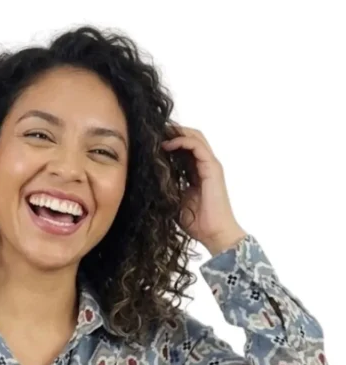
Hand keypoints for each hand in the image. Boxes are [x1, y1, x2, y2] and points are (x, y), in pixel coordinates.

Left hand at [161, 122, 246, 254]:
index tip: (150, 140)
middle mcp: (205, 165)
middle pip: (190, 137)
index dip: (168, 140)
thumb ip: (167, 187)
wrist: (214, 234)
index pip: (184, 148)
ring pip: (194, 137)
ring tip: (159, 133)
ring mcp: (210, 165)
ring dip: (176, 132)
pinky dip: (182, 141)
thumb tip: (149, 179)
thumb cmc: (197, 223)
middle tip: (154, 130)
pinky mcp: (213, 168)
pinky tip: (167, 145)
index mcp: (197, 171)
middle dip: (172, 131)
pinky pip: (197, 146)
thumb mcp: (175, 201)